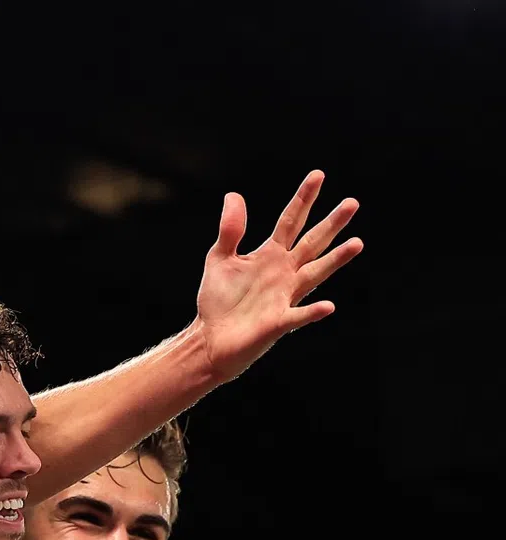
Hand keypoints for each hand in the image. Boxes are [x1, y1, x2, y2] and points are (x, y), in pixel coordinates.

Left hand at [193, 170, 362, 381]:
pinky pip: (299, 316)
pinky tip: (328, 306)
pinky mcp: (278, 322)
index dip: (303, 199)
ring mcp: (285, 297)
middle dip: (331, 224)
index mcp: (270, 255)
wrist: (210, 338)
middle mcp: (284, 273)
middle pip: (312, 243)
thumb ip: (231, 230)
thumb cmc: (218, 300)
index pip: (290, 221)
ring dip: (335, 260)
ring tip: (357, 243)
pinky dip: (313, 312)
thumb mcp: (219, 258)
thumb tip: (234, 195)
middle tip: (352, 203)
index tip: (318, 175)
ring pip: (315, 274)